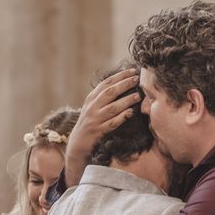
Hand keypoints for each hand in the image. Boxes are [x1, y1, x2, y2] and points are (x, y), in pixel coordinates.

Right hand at [65, 69, 140, 185]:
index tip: (132, 71)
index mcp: (91, 99)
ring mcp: (95, 119)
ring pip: (112, 107)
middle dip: (124, 84)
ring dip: (125, 101)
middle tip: (137, 79)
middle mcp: (92, 107)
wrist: (77, 143)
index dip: (120, 76)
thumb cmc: (89, 123)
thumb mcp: (93, 107)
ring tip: (137, 96)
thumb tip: (121, 84)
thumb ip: (103, 97)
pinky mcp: (98, 131)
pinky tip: (130, 113)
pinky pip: (111, 123)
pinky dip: (121, 118)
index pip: (106, 83)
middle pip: (109, 92)